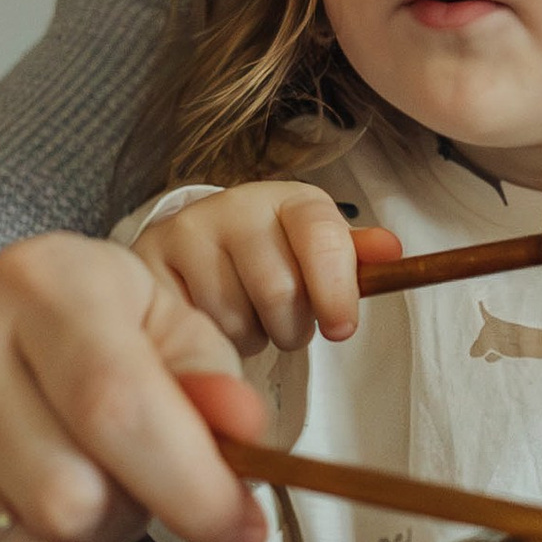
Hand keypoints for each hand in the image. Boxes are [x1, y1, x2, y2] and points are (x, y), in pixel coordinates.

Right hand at [0, 235, 287, 541]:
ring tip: (75, 508)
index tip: (242, 532)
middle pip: (72, 500)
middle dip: (128, 517)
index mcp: (44, 284)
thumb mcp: (159, 328)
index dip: (191, 486)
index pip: (116, 406)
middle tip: (125, 488)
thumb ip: (210, 379)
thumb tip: (242, 430)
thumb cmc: (79, 344)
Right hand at [130, 181, 396, 359]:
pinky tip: (212, 321)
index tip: (342, 329)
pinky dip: (211, 341)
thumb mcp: (316, 250)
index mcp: (289, 200)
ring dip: (251, 338)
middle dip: (291, 326)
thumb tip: (392, 252)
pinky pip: (192, 329)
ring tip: (245, 318)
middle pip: (279, 291)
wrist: (196, 243)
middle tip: (283, 322)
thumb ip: (354, 257)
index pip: (322, 236)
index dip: (336, 288)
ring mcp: (187, 231)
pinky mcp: (149, 262)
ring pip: (235, 319)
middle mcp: (235, 205)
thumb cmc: (273, 255)